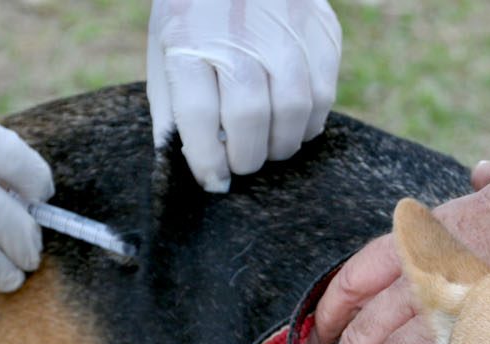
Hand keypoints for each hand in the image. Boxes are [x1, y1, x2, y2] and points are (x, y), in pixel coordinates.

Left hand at [147, 0, 341, 192]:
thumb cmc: (196, 16)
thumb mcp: (166, 50)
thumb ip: (174, 109)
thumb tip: (196, 167)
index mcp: (189, 42)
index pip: (200, 118)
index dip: (208, 162)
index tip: (214, 181)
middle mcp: (240, 36)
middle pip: (250, 117)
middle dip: (247, 157)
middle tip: (243, 164)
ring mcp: (286, 32)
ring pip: (294, 112)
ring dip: (281, 145)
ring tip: (268, 146)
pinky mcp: (322, 33)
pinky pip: (323, 98)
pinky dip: (307, 123)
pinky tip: (290, 120)